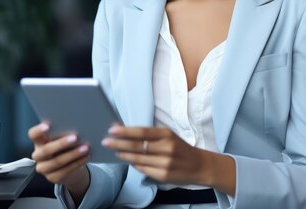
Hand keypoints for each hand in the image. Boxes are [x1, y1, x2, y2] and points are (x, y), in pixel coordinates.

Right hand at [28, 123, 90, 199]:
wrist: (70, 165)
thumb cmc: (65, 146)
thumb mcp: (62, 138)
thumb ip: (63, 132)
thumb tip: (76, 125)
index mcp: (39, 141)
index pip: (33, 134)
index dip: (39, 130)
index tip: (48, 126)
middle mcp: (38, 155)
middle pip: (46, 150)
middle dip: (61, 143)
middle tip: (75, 137)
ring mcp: (43, 168)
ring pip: (57, 161)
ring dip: (73, 154)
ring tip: (86, 148)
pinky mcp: (52, 178)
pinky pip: (65, 170)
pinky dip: (77, 163)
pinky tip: (86, 156)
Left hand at [102, 125, 231, 189]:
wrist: (199, 165)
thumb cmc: (180, 148)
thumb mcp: (169, 136)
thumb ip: (150, 135)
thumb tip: (126, 132)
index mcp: (167, 135)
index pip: (142, 132)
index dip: (125, 131)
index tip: (112, 130)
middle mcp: (167, 148)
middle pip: (137, 146)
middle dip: (119, 144)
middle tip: (106, 141)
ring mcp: (165, 164)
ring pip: (138, 159)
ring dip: (124, 155)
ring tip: (114, 151)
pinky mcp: (163, 176)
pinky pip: (143, 169)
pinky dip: (134, 164)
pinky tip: (127, 160)